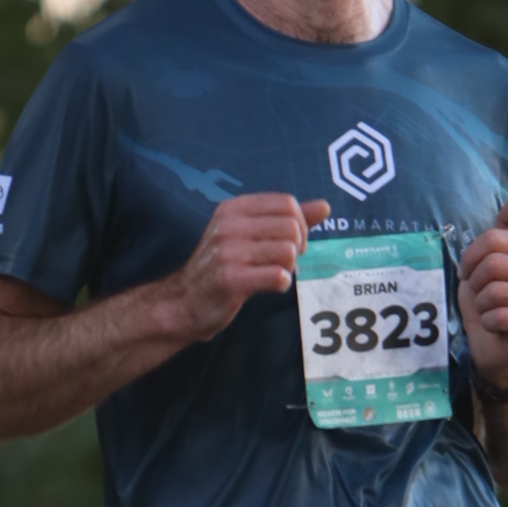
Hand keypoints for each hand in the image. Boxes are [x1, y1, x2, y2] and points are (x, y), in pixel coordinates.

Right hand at [165, 193, 332, 342]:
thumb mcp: (248, 234)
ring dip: (288, 268)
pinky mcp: (231, 279)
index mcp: (234, 208)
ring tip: (272, 274)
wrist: (183, 303)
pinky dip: (281, 284)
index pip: (287, 204)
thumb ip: (286, 219)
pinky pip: (278, 276)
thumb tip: (325, 207)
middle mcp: (230, 225)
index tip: (291, 242)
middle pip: (291, 227)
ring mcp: (228, 252)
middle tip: (283, 262)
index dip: (301, 225)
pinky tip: (269, 286)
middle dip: (297, 248)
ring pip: (287, 252)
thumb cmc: (221, 267)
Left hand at [457, 193, 507, 387]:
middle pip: (495, 264)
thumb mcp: (488, 262)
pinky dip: (487, 321)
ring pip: (497, 291)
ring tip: (488, 310)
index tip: (469, 271)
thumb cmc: (489, 301)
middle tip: (478, 294)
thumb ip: (503, 230)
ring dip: (481, 304)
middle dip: (476, 282)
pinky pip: (501, 315)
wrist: (493, 347)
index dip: (471, 256)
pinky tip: (493, 326)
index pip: (495, 239)